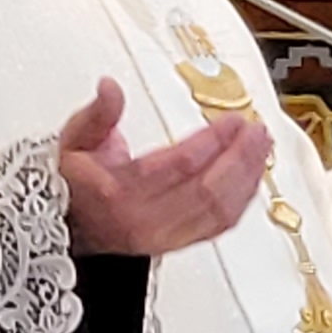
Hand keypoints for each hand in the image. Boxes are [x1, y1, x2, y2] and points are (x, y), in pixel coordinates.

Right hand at [54, 77, 269, 254]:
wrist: (70, 224)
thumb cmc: (75, 182)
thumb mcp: (76, 139)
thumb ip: (99, 113)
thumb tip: (110, 88)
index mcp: (119, 192)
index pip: (180, 164)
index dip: (213, 141)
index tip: (233, 121)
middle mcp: (145, 220)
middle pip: (207, 189)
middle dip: (239, 158)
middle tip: (257, 131)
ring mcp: (164, 237)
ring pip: (219, 211)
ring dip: (246, 178)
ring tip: (261, 148)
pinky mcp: (178, 244)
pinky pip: (219, 226)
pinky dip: (241, 201)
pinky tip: (252, 177)